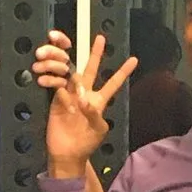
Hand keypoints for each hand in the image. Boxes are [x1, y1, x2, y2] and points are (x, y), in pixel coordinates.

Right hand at [35, 28, 136, 175]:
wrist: (67, 153)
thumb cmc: (87, 142)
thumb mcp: (98, 130)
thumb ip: (94, 114)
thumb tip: (85, 99)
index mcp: (99, 101)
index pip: (113, 83)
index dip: (122, 72)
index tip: (134, 59)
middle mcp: (86, 94)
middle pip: (91, 70)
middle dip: (95, 54)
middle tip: (100, 38)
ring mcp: (71, 95)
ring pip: (73, 75)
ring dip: (71, 73)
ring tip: (72, 83)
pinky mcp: (57, 100)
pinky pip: (58, 87)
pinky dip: (58, 88)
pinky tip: (61, 100)